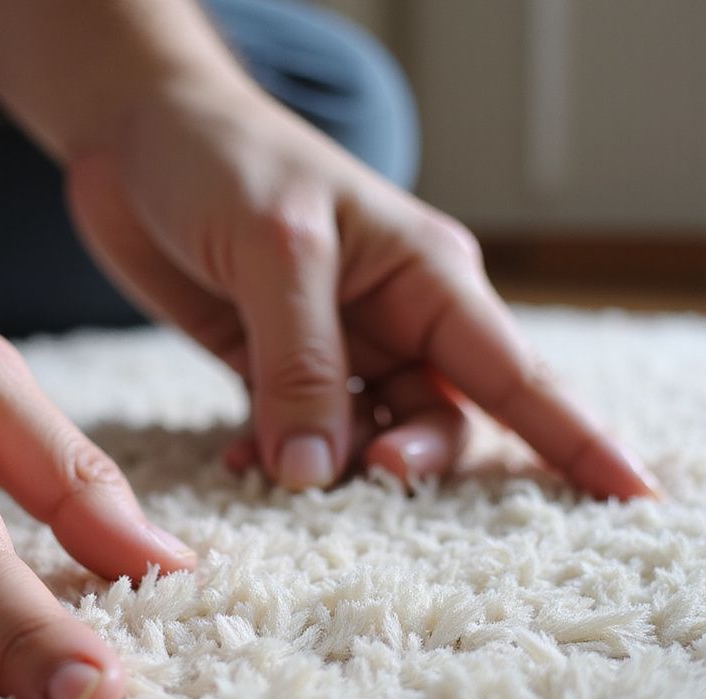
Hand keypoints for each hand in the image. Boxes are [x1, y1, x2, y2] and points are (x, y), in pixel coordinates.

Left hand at [67, 80, 658, 497]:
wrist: (137, 136)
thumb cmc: (222, 161)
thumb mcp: (275, 250)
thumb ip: (302, 364)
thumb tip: (318, 473)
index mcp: (427, 277)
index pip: (517, 372)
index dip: (574, 439)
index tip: (628, 496)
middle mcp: (393, 321)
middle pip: (443, 422)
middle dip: (414, 461)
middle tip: (370, 471)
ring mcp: (336, 352)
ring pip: (367, 441)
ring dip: (332, 471)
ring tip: (276, 470)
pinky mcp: (274, 370)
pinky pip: (297, 439)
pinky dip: (276, 462)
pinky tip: (243, 463)